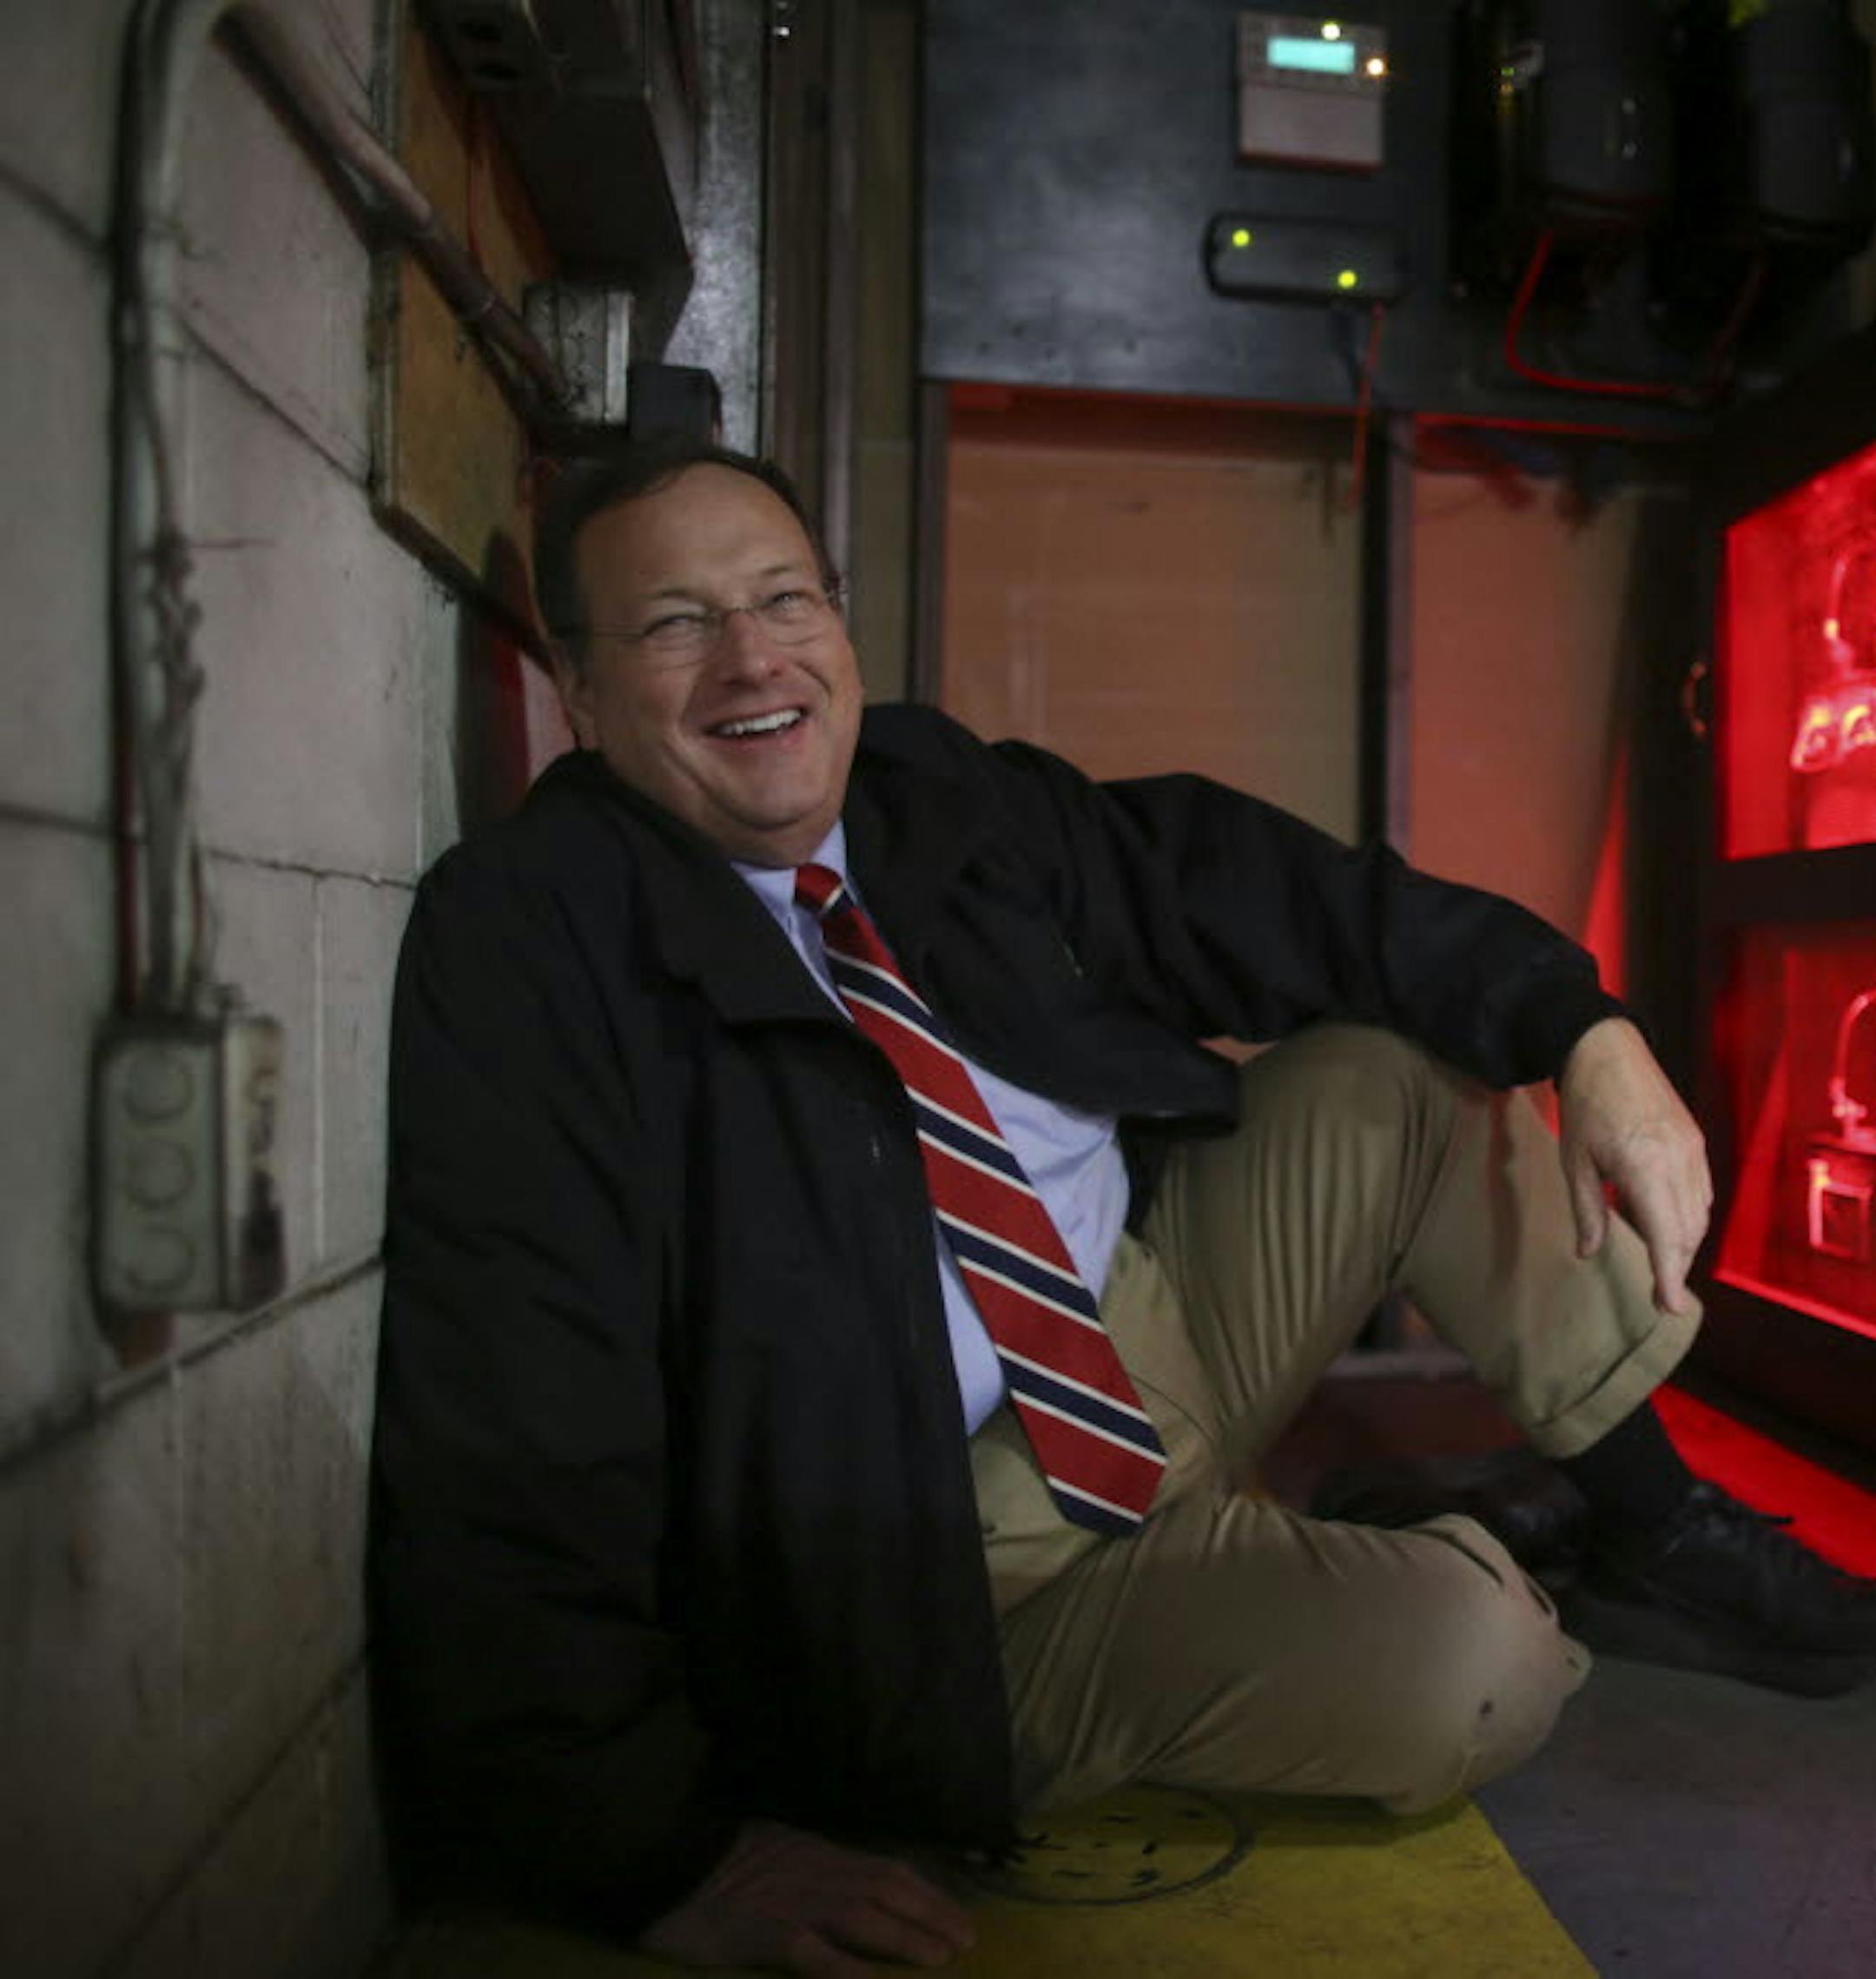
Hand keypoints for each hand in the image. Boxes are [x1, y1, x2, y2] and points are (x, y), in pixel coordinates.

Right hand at [638, 1820, 976, 1976]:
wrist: (659, 1859)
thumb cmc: (712, 1863)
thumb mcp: (772, 1852)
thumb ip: (810, 1867)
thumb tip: (849, 1884)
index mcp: (816, 1853)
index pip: (884, 1869)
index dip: (925, 1893)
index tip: (958, 1915)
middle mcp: (813, 1872)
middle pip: (884, 1889)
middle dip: (930, 1915)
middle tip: (965, 1941)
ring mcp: (789, 1901)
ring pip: (860, 1915)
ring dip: (904, 1936)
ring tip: (939, 1958)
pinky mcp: (761, 1934)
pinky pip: (810, 1952)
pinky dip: (845, 1968)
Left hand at [1556, 1017, 1711, 1314]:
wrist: (1607, 1051)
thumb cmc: (1584, 1107)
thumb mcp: (1574, 1162)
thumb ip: (1586, 1211)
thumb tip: (1589, 1253)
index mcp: (1644, 1167)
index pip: (1665, 1234)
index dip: (1669, 1275)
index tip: (1670, 1307)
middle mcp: (1678, 1161)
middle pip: (1687, 1230)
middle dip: (1675, 1265)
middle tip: (1659, 1295)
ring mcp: (1693, 1150)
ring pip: (1699, 1214)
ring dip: (1683, 1242)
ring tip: (1660, 1261)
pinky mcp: (1696, 1142)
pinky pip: (1702, 1191)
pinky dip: (1688, 1216)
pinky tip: (1667, 1223)